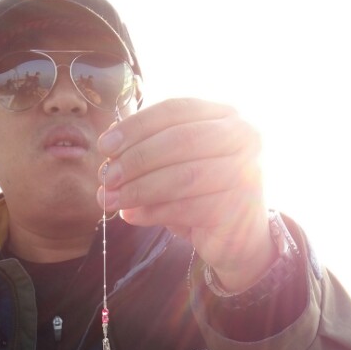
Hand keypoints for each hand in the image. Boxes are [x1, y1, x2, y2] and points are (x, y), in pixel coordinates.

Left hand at [97, 99, 274, 291]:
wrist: (240, 238)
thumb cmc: (202, 196)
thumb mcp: (175, 167)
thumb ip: (149, 155)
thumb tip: (108, 159)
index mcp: (225, 116)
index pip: (175, 110)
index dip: (136, 125)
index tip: (105, 146)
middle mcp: (243, 137)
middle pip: (179, 140)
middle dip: (135, 159)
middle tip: (106, 177)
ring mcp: (245, 172)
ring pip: (183, 176)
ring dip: (139, 188)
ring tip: (110, 200)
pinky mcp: (239, 207)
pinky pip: (187, 207)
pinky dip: (153, 212)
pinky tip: (131, 215)